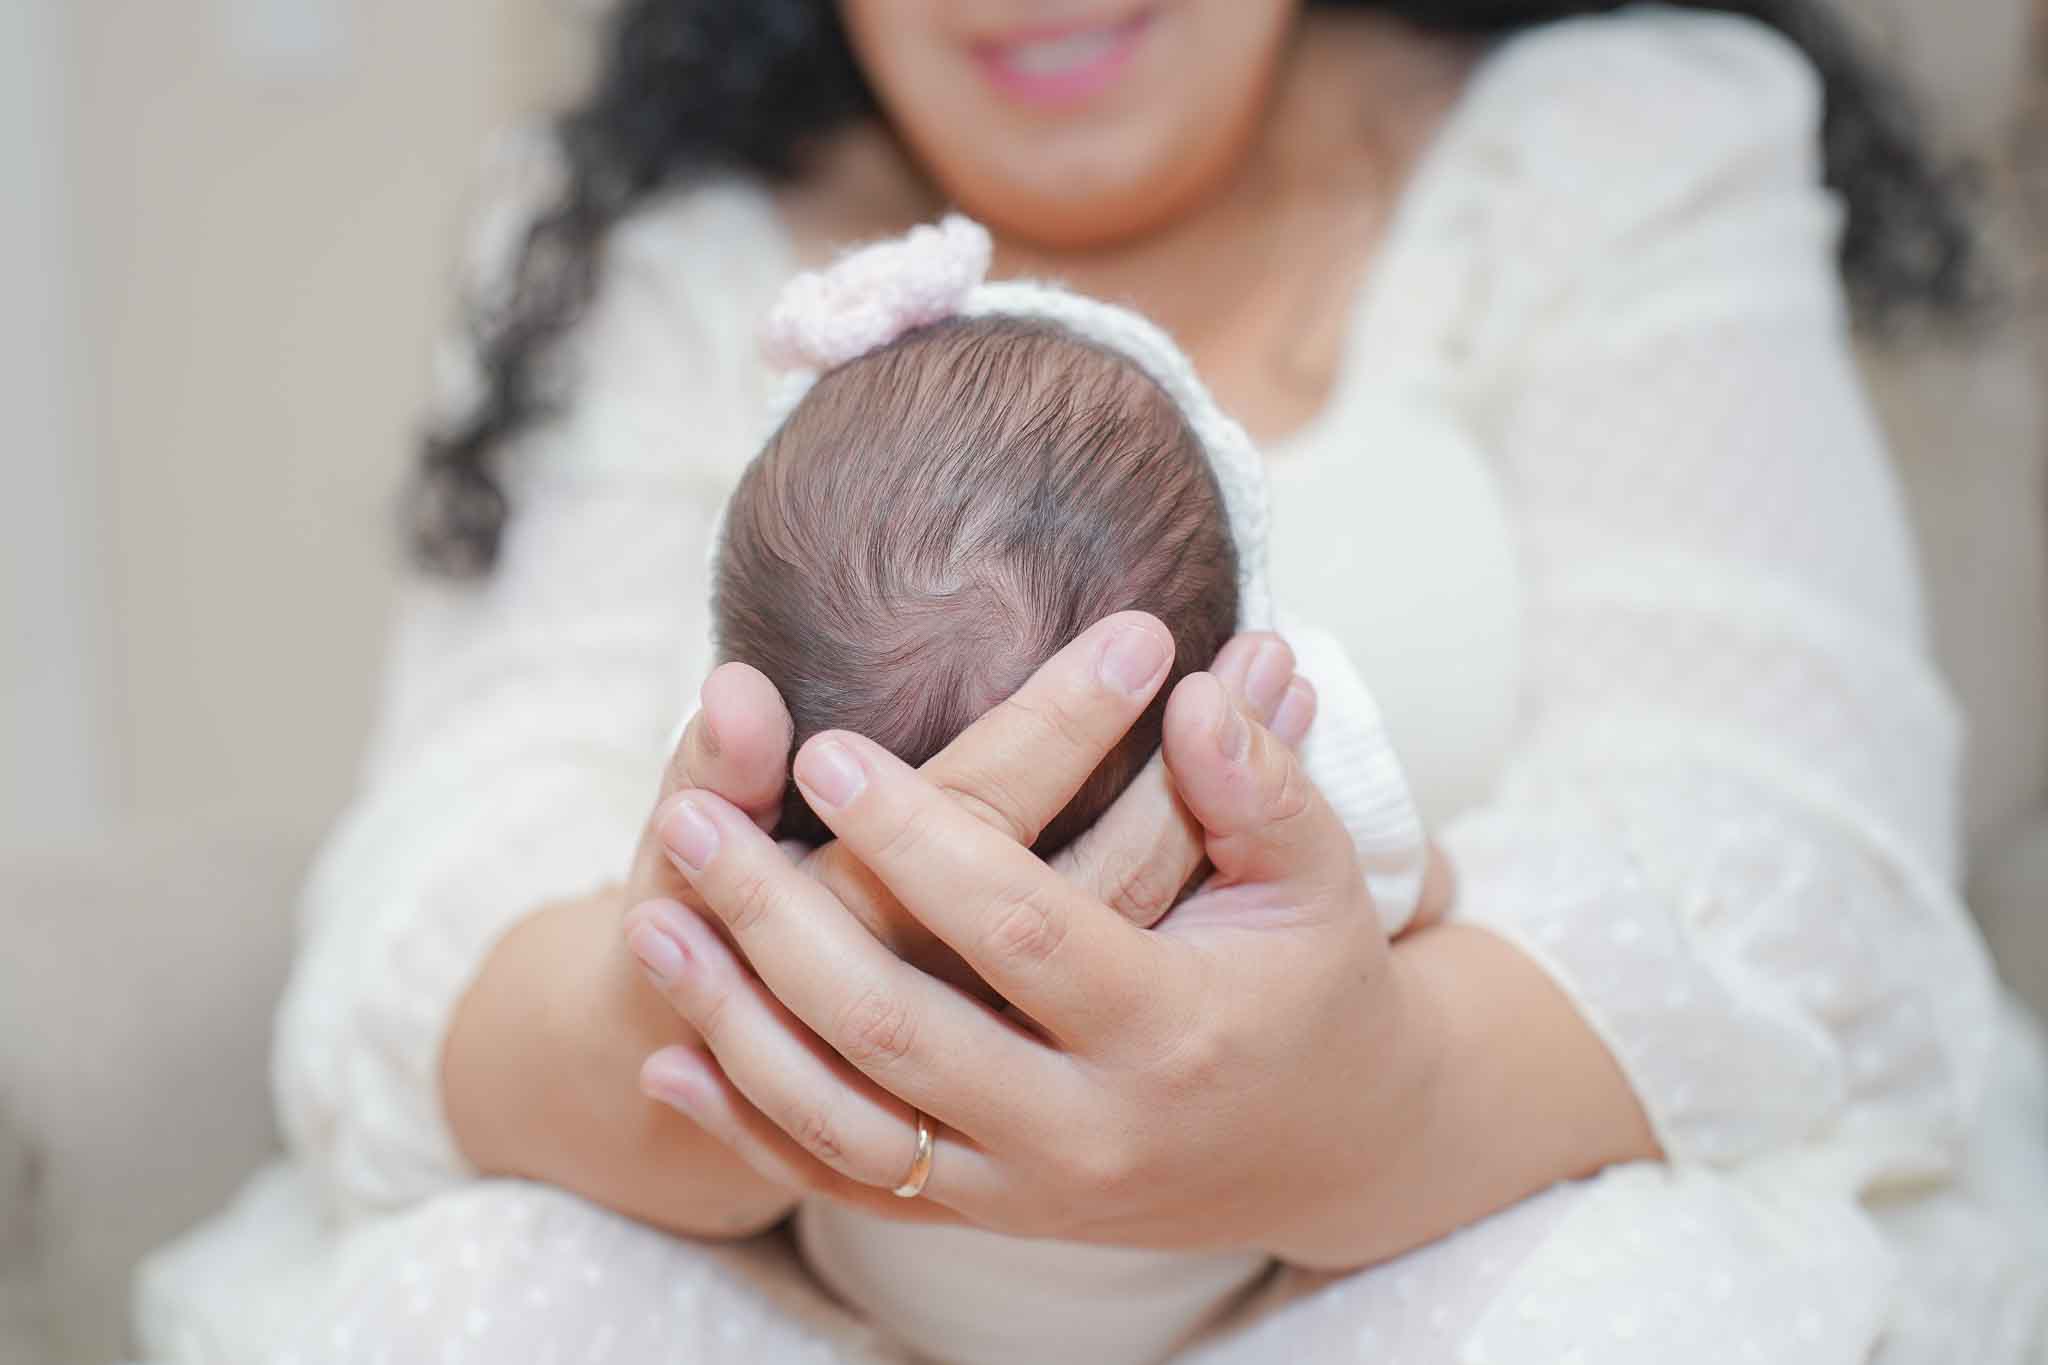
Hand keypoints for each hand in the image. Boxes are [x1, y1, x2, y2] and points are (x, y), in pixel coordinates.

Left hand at [624, 614, 1428, 1258]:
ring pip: (851, 1129)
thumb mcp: (1319, 879)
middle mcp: (1091, 1128)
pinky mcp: (991, 1218)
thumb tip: (1198, 682)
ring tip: (646, 925)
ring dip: (737, 1030)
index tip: (825, 751)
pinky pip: (855, 1188)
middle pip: (902, 1032)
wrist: (1328, 1150)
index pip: (1024, 927)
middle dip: (780, 926)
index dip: (919, 840)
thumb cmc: (1314, 983)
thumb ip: (1265, 782)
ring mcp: (1032, 1191)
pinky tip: (674, 1062)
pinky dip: (757, 1132)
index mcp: (1173, 1026)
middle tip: (688, 826)